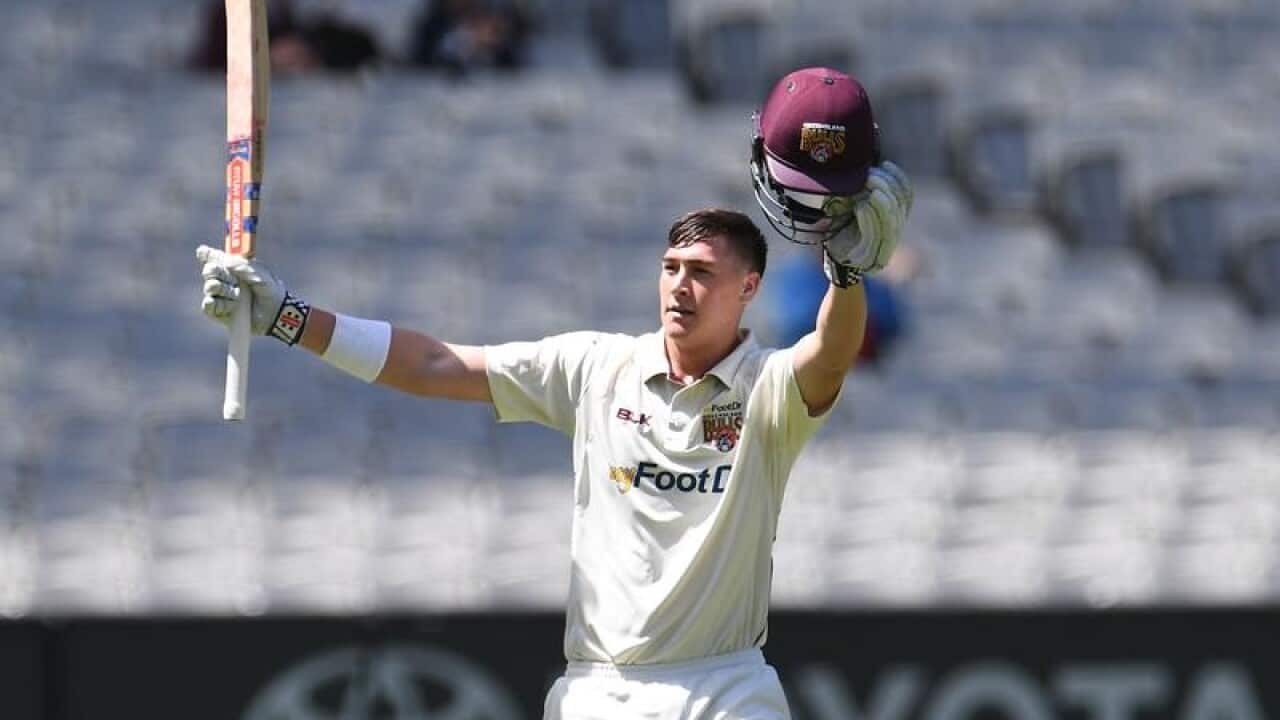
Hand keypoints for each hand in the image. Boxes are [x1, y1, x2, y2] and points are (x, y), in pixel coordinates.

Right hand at [197, 245, 309, 344]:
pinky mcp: (219, 312)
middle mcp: (224, 280)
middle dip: (217, 273)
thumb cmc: (271, 291)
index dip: (208, 254)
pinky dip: (217, 304)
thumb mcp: (263, 275)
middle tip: (233, 281)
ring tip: (238, 297)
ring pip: (209, 287)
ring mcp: (220, 296)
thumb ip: (246, 266)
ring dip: (224, 290)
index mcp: (234, 268)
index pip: (215, 258)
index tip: (203, 252)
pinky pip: (208, 306)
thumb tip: (227, 262)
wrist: (276, 314)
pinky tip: (230, 306)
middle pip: (209, 271)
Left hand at [823, 161, 913, 286]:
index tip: (885, 164)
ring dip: (879, 199)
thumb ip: (866, 191)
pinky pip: (875, 232)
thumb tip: (869, 168)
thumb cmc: (842, 230)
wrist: (835, 261)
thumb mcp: (854, 205)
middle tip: (868, 175)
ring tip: (867, 186)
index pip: (906, 195)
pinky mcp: (871, 254)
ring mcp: (885, 245)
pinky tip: (860, 206)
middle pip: (899, 204)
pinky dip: (869, 217)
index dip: (899, 178)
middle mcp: (895, 231)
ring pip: (890, 217)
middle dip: (885, 185)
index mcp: (896, 218)